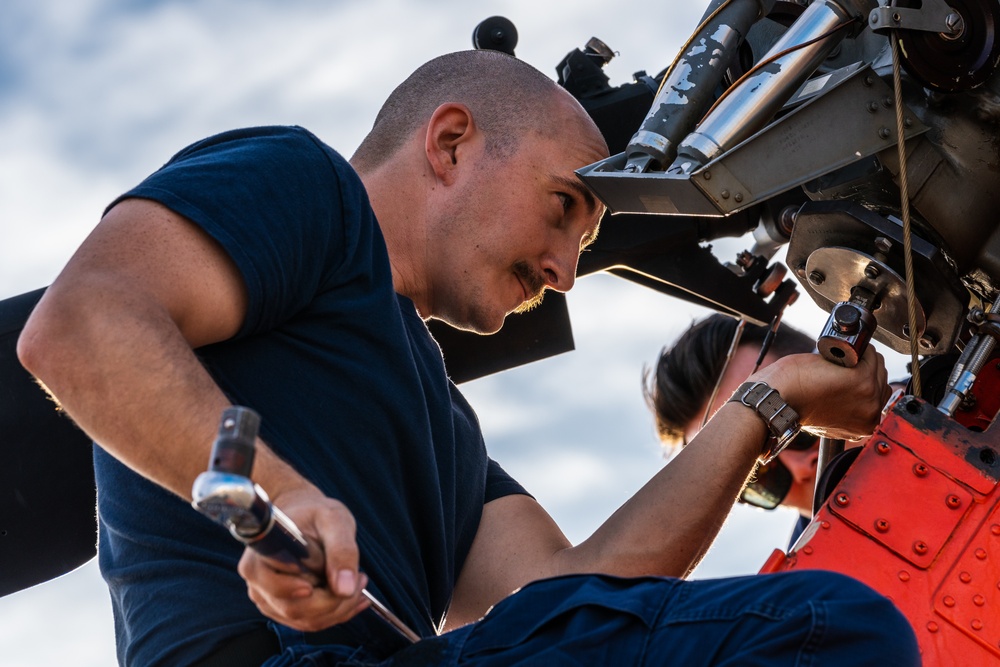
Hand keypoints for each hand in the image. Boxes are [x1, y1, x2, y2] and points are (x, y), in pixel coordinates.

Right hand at [237, 488, 370, 631]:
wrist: (304, 516)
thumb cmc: (315, 514)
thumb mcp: (334, 521)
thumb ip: (341, 550)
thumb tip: (344, 588)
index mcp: (260, 555)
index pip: (278, 588)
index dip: (304, 591)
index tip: (330, 585)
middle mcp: (258, 580)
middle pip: (296, 609)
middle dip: (334, 601)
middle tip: (360, 578)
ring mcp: (268, 597)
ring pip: (306, 620)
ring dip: (339, 608)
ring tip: (358, 581)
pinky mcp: (281, 608)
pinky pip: (310, 621)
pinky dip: (336, 612)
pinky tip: (352, 595)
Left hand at [752, 346, 891, 440]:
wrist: (779, 400)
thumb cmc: (795, 404)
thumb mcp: (829, 415)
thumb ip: (848, 410)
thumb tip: (854, 392)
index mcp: (865, 427)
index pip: (880, 396)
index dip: (865, 382)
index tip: (850, 377)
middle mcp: (871, 416)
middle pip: (882, 379)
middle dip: (864, 369)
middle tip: (841, 369)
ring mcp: (869, 398)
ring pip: (877, 365)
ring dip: (860, 359)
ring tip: (838, 365)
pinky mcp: (861, 380)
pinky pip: (869, 353)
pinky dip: (857, 349)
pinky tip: (839, 355)